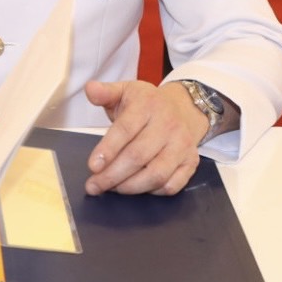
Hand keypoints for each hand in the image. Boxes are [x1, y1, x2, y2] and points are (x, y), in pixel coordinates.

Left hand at [82, 80, 206, 195]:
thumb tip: (90, 88)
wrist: (183, 108)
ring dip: (130, 187)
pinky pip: (172, 185)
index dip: (108, 150)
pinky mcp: (191, 161)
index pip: (125, 129)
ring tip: (112, 188)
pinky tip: (136, 187)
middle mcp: (168, 125)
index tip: (93, 166)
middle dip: (112, 175)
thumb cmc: (147, 104)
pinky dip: (152, 192)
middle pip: (138, 156)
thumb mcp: (125, 90)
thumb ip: (105, 92)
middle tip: (94, 186)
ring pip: (156, 174)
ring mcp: (182, 145)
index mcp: (148, 104)